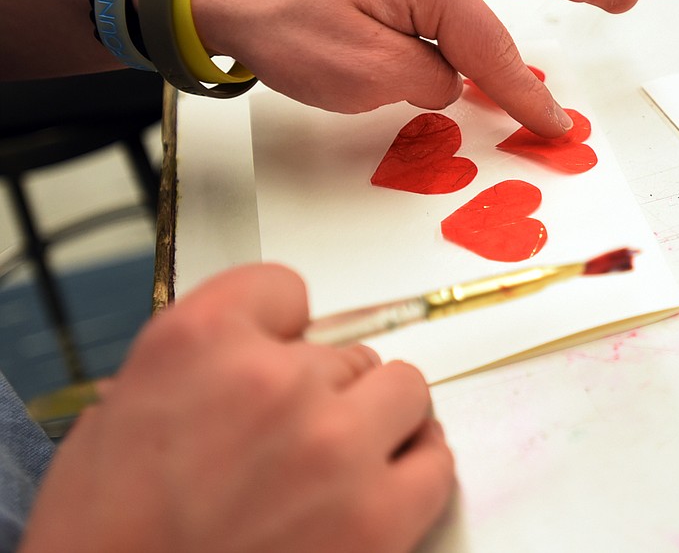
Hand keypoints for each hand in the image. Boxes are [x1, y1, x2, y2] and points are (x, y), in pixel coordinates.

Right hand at [20, 264, 453, 552]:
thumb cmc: (106, 542)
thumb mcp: (113, 423)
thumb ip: (191, 371)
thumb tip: (243, 363)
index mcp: (197, 344)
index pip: (283, 288)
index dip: (281, 327)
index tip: (282, 347)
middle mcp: (273, 381)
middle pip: (347, 349)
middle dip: (324, 390)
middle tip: (291, 437)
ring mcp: (334, 445)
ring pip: (403, 390)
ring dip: (376, 419)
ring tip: (338, 461)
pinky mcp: (378, 514)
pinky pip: (434, 461)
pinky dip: (415, 469)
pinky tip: (382, 485)